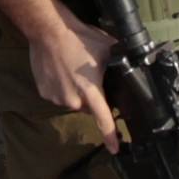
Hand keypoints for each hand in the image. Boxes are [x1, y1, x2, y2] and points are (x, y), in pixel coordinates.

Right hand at [27, 6, 123, 149]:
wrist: (48, 30)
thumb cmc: (79, 38)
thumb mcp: (107, 49)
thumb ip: (120, 62)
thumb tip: (135, 65)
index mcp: (91, 91)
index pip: (103, 119)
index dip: (110, 137)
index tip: (115, 149)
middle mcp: (73, 99)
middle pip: (88, 107)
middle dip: (92, 97)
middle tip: (90, 77)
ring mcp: (56, 97)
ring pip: (72, 101)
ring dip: (75, 91)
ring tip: (73, 70)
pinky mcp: (44, 92)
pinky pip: (57, 95)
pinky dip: (61, 87)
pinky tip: (61, 70)